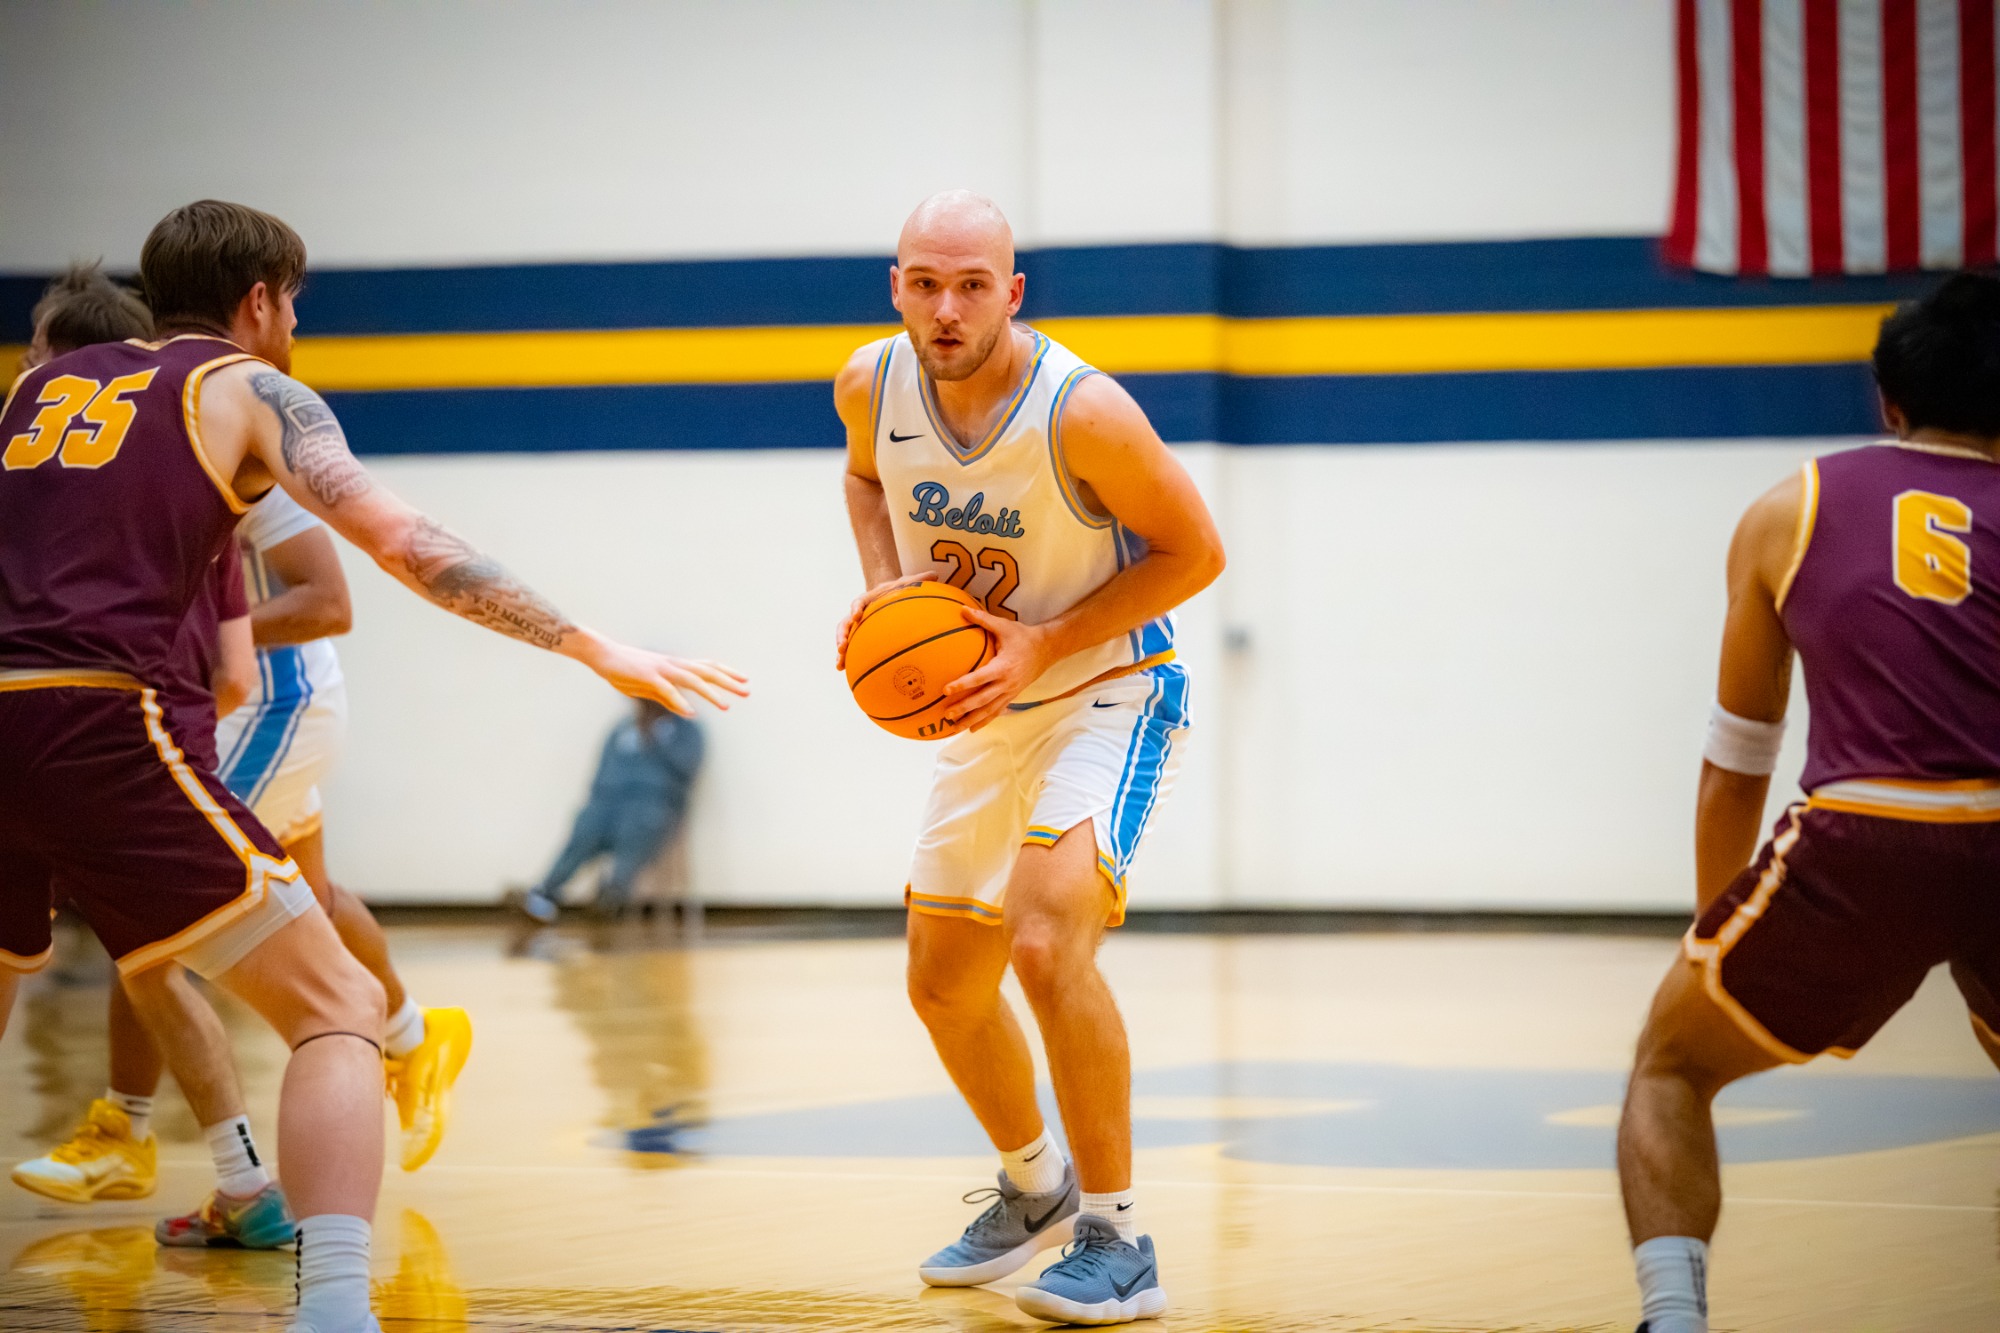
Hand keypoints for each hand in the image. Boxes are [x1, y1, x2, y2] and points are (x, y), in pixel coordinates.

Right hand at [585, 638, 748, 715]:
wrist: (602, 655)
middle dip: (728, 681)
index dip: (727, 673)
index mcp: (676, 666)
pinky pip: (668, 690)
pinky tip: (691, 712)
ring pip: (692, 680)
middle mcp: (673, 665)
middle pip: (707, 672)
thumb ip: (670, 699)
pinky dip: (680, 701)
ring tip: (725, 706)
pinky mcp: (648, 676)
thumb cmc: (625, 671)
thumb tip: (690, 713)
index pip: (707, 667)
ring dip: (710, 693)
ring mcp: (662, 669)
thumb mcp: (650, 688)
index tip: (744, 680)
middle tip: (747, 691)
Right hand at [834, 571, 934, 669]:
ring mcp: (856, 626)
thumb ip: (918, 580)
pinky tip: (842, 669)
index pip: (859, 602)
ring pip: (844, 637)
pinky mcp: (858, 636)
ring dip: (841, 650)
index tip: (856, 615)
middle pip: (846, 623)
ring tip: (840, 663)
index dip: (856, 608)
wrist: (888, 594)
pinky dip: (845, 658)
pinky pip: (850, 647)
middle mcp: (858, 613)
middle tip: (841, 646)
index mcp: (867, 600)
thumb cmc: (897, 590)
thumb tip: (934, 574)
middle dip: (842, 635)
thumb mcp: (907, 583)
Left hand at [940, 607, 1057, 731]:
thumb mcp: (1004, 626)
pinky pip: (997, 711)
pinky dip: (984, 721)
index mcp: (1003, 666)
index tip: (946, 690)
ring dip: (971, 720)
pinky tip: (972, 729)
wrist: (1047, 649)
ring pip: (989, 711)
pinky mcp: (1012, 696)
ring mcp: (1010, 692)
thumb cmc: (1023, 637)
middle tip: (946, 715)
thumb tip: (962, 610)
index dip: (963, 684)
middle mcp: (1007, 683)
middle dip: (964, 708)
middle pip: (983, 700)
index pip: (980, 678)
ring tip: (953, 728)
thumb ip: (982, 619)